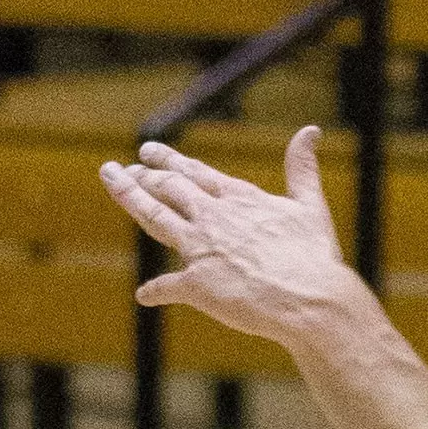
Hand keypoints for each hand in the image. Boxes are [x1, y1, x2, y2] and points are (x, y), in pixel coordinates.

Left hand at [99, 127, 372, 353]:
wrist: (311, 299)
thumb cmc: (314, 254)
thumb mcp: (310, 205)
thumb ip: (303, 168)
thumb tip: (311, 129)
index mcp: (240, 199)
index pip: (195, 172)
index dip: (168, 160)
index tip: (147, 151)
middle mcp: (213, 217)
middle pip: (168, 189)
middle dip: (143, 176)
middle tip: (125, 169)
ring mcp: (200, 250)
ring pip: (154, 218)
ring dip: (130, 198)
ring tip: (113, 181)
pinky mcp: (196, 285)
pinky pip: (165, 286)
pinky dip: (154, 291)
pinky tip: (145, 294)